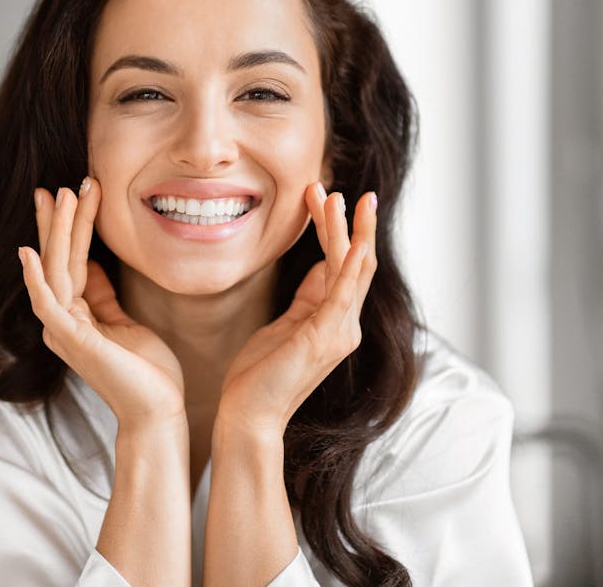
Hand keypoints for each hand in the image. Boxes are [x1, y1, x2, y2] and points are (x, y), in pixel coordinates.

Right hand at [18, 179, 185, 428]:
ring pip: (54, 271)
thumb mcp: (124, 321)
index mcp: (75, 316)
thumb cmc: (146, 371)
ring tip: (62, 196)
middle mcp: (62, 321)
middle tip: (58, 185)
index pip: (68, 262)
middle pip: (56, 261)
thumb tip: (93, 265)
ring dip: (57, 233)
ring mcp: (64, 331)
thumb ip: (103, 295)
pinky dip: (37, 277)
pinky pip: (49, 303)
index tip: (70, 193)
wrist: (158, 412)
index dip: (67, 228)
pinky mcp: (73, 341)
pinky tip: (30, 251)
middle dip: (58, 221)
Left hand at [215, 184, 377, 437]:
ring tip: (340, 195)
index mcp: (334, 321)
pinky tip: (354, 235)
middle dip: (344, 222)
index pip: (340, 266)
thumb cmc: (259, 375)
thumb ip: (307, 298)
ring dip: (347, 230)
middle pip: (352, 262)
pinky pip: (344, 289)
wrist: (248, 416)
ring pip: (352, 268)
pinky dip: (351, 259)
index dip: (332, 230)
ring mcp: (341, 331)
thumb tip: (321, 267)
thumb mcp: (285, 325)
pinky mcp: (327, 336)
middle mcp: (345, 325)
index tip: (320, 198)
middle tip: (332, 187)